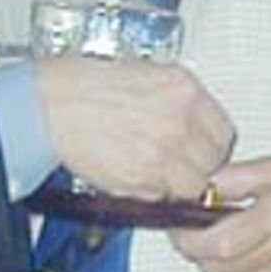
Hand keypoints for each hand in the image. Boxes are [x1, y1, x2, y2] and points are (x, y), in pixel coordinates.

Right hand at [35, 56, 233, 201]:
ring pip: (191, 185)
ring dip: (176, 184)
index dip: (210, 144)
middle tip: (176, 162)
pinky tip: (132, 174)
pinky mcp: (142, 178)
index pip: (223, 131)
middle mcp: (180, 120)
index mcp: (183, 89)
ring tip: (153, 172)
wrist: (47, 103)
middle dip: (197, 166)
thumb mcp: (143, 74)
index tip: (201, 148)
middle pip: (213, 161)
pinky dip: (150, 193)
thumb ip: (174, 101)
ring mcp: (163, 152)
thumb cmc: (81, 84)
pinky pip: (160, 197)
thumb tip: (191, 123)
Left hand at [170, 158, 270, 271]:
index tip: (181, 228)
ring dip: (217, 266)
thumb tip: (197, 188)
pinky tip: (247, 260)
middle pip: (217, 268)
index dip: (188, 239)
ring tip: (228, 242)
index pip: (216, 244)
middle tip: (201, 232)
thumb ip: (234, 179)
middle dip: (199, 252)